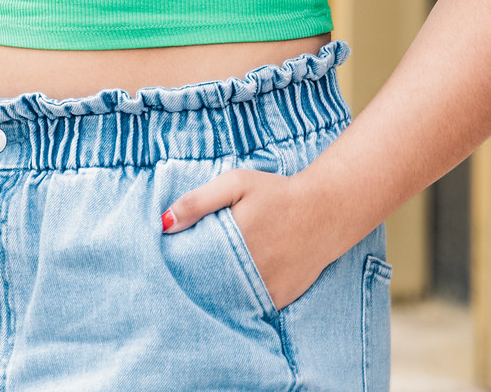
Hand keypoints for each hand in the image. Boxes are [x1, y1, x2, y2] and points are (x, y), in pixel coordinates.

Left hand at [162, 169, 344, 309]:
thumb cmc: (277, 193)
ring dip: (215, 294)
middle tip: (180, 277)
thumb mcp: (235, 183)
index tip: (168, 262)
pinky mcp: (281, 298)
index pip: (191, 263)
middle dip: (192, 281)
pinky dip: (240, 301)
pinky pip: (252, 306)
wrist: (327, 210)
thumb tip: (164, 225)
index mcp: (233, 240)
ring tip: (203, 284)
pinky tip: (231, 289)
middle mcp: (250, 268)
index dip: (178, 264)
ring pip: (228, 300)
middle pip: (207, 284)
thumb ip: (198, 201)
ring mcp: (267, 287)